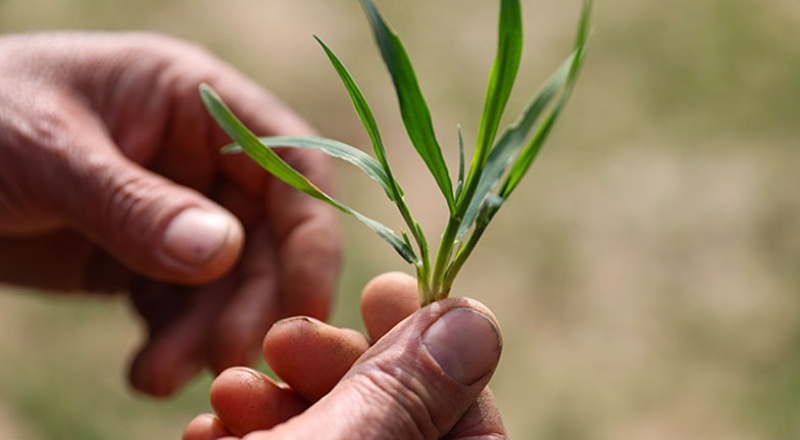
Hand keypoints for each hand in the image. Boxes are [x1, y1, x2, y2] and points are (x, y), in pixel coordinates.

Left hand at [0, 32, 339, 395]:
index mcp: (195, 100)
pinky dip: (173, 345)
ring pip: (229, 282)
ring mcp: (175, 210)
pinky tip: (145, 373)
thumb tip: (222, 253)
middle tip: (226, 359)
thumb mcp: (49, 153)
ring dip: (209, 334)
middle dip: (252, 300)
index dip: (311, 231)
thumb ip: (135, 204)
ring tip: (162, 377)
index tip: (305, 302)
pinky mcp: (144, 257)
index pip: (290, 162)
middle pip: (268, 235)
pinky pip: (181, 307)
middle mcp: (200, 156)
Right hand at [184, 272, 505, 439]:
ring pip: (331, 429)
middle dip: (334, 365)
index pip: (473, 423)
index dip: (433, 351)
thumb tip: (474, 323)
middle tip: (282, 339)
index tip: (386, 289)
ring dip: (275, 396)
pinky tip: (206, 428)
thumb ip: (412, 389)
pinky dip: (248, 432)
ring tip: (227, 390)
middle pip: (393, 415)